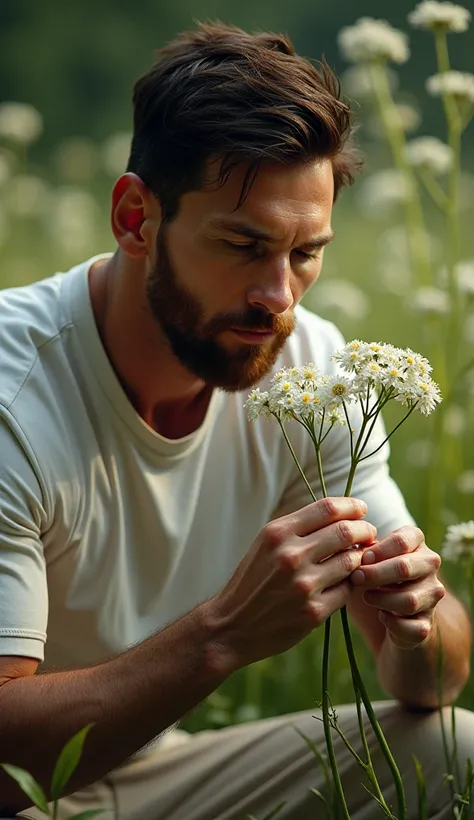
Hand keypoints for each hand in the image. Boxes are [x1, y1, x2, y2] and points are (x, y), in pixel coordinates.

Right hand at [208, 497, 376, 669]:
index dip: (351, 506)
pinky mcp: (314, 612)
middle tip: (368, 533)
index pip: (327, 508)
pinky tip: (344, 583)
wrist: (231, 626)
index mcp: (277, 533)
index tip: (361, 510)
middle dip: (364, 530)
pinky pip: (347, 590)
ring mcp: (303, 585)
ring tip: (357, 558)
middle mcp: (290, 555)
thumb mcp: (266, 544)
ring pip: (351, 561)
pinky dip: (350, 584)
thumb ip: (298, 528)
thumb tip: (339, 515)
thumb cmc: (252, 580)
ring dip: (360, 558)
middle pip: (345, 531)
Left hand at [350, 525, 445, 648]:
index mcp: (415, 543)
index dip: (378, 550)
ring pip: (410, 600)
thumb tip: (358, 553)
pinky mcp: (427, 624)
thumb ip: (363, 553)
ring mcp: (432, 595)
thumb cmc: (372, 579)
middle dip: (375, 574)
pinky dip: (392, 623)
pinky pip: (411, 627)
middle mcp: (429, 566)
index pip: (401, 540)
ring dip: (381, 599)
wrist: (384, 617)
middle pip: (405, 567)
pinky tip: (383, 616)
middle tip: (356, 578)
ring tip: (367, 597)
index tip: (362, 558)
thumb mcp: (367, 561)